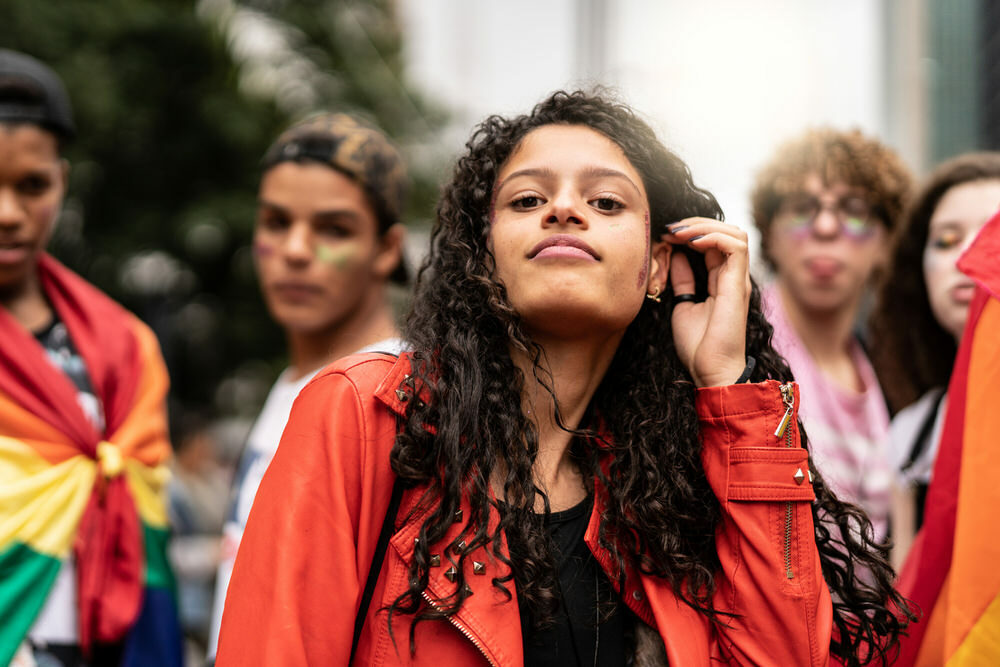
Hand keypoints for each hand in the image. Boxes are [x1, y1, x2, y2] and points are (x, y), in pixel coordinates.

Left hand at [661, 218, 750, 386]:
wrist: (710, 371)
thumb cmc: (698, 346)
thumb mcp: (683, 304)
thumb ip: (683, 279)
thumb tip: (675, 254)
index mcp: (721, 281)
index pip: (714, 243)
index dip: (691, 232)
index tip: (665, 234)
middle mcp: (732, 277)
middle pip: (727, 233)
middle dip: (697, 223)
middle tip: (670, 228)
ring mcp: (737, 280)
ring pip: (735, 233)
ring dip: (705, 227)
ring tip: (679, 232)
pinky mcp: (738, 285)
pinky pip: (736, 247)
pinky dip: (713, 237)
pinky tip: (691, 242)